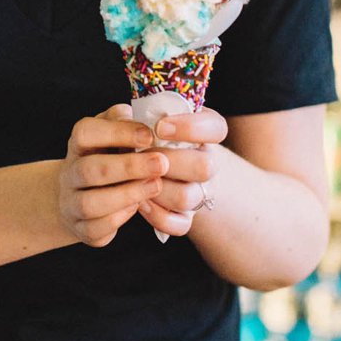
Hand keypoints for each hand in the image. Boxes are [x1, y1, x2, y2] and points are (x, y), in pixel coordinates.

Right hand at [58, 104, 166, 247]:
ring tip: (155, 186)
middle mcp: (69, 174)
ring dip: (126, 194)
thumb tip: (130, 112)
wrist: (79, 196)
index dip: (117, 132)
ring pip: (90, 203)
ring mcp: (71, 204)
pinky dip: (118, 219)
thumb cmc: (106, 158)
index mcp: (77, 146)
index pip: (85, 133)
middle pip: (90, 170)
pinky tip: (139, 208)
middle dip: (129, 167)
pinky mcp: (80, 229)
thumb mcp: (110, 135)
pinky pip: (95, 229)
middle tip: (162, 163)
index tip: (149, 135)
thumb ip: (119, 121)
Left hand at [138, 108, 227, 239]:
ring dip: (158, 189)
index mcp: (200, 132)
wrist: (128, 168)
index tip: (160, 127)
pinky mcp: (184, 217)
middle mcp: (204, 162)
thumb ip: (127, 115)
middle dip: (171, 162)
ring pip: (188, 197)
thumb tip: (125, 117)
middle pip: (205, 167)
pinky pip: (180, 224)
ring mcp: (197, 192)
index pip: (215, 128)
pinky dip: (157, 215)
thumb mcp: (128, 120)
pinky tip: (139, 202)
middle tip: (143, 155)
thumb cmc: (130, 138)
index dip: (192, 128)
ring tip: (135, 179)